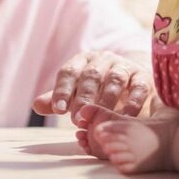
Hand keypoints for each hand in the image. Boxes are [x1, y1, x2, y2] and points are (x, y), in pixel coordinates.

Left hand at [33, 51, 152, 124]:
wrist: (131, 82)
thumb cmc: (97, 90)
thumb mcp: (76, 93)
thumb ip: (57, 99)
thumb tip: (36, 105)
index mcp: (83, 61)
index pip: (69, 72)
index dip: (63, 90)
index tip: (58, 109)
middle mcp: (103, 59)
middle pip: (91, 74)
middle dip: (84, 96)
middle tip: (77, 118)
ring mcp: (124, 66)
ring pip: (115, 78)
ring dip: (107, 99)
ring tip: (101, 119)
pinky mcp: (142, 76)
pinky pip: (139, 86)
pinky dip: (133, 102)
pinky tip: (126, 117)